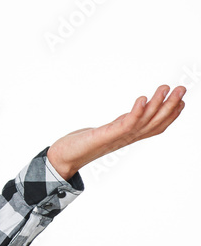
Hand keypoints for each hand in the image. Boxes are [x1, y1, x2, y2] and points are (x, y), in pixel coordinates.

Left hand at [47, 85, 186, 180]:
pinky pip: (125, 124)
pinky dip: (136, 111)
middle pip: (155, 122)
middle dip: (170, 106)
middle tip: (182, 88)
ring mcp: (117, 138)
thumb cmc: (80, 145)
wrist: (62, 158)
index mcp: (128, 137)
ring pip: (144, 121)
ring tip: (166, 87)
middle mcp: (126, 138)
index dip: (170, 115)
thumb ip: (119, 125)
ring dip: (158, 104)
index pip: (154, 126)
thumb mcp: (105, 132)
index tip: (181, 100)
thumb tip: (130, 116)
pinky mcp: (105, 136)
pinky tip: (142, 98)